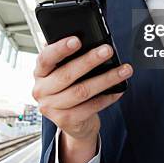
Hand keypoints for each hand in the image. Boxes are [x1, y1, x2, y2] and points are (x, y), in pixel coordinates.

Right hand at [32, 36, 131, 162]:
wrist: (72, 122)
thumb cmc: (70, 88)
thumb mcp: (63, 71)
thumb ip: (69, 58)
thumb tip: (90, 42)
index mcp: (39, 72)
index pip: (45, 58)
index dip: (60, 48)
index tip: (77, 40)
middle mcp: (40, 90)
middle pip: (67, 74)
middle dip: (89, 60)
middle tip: (107, 50)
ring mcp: (51, 108)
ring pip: (82, 91)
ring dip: (106, 79)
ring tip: (123, 70)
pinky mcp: (64, 121)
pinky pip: (90, 107)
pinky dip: (107, 97)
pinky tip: (118, 90)